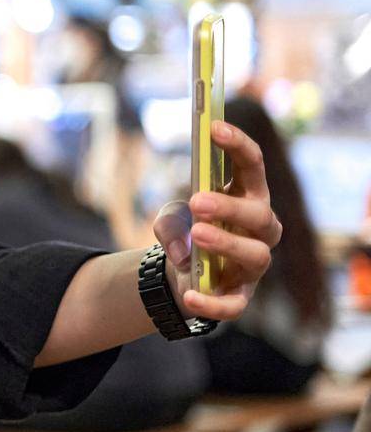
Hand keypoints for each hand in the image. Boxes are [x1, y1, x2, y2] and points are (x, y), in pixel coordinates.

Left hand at [152, 120, 283, 323]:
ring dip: (227, 243)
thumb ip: (169, 222)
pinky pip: (234, 304)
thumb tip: (181, 248)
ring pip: (256, 254)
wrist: (182, 276)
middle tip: (196, 200)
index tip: (214, 127)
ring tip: (198, 235)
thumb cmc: (186, 235)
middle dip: (230, 205)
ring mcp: (254, 265)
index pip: (252, 166)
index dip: (238, 145)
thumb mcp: (170, 219)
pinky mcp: (240, 297)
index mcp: (247, 198)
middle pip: (260, 213)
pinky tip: (190, 294)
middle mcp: (261, 230)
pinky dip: (213, 303)